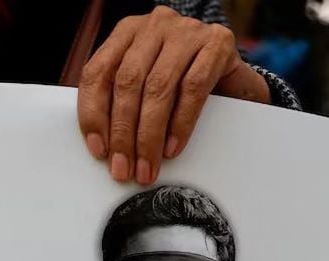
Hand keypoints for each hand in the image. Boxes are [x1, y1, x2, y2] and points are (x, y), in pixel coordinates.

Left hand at [77, 6, 270, 185]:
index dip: (93, 114)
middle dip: (123, 133)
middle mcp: (155, 25)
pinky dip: (180, 124)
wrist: (235, 77)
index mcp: (128, 31)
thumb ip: (123, 104)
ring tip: (147, 166)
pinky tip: (172, 148)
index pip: (97, 72)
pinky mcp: (217, 43)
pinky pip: (193, 89)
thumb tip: (104, 148)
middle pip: (128, 82)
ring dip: (149, 136)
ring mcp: (187, 31)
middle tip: (123, 168)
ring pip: (158, 87)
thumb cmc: (184, 83)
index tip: (98, 149)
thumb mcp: (146, 87)